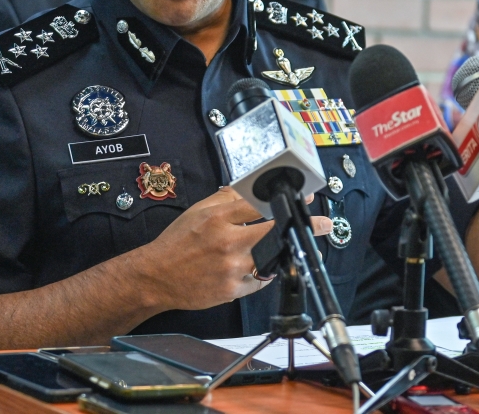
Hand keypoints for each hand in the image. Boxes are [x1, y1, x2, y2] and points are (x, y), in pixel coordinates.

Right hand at [138, 187, 332, 311]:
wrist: (156, 276)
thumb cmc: (176, 242)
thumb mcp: (199, 211)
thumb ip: (227, 199)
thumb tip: (251, 188)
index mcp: (218, 218)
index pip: (259, 203)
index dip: (284, 200)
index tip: (304, 197)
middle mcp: (228, 241)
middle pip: (274, 231)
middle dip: (303, 226)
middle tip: (323, 224)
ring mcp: (232, 268)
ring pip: (270, 259)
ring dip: (281, 253)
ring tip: (288, 247)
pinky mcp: (232, 290)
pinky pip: (259, 281)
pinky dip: (260, 274)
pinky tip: (254, 268)